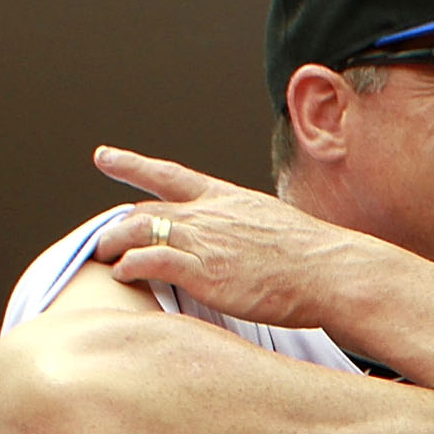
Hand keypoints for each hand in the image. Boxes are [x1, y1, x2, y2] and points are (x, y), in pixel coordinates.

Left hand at [89, 147, 390, 332]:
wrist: (331, 271)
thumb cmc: (315, 259)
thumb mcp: (277, 227)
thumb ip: (249, 232)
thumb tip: (250, 246)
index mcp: (226, 199)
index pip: (169, 175)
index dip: (133, 165)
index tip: (105, 158)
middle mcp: (207, 214)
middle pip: (145, 210)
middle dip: (117, 223)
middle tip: (102, 238)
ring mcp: (202, 241)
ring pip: (137, 230)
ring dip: (113, 243)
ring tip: (103, 256)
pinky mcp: (202, 272)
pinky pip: (149, 262)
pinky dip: (129, 266)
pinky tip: (124, 275)